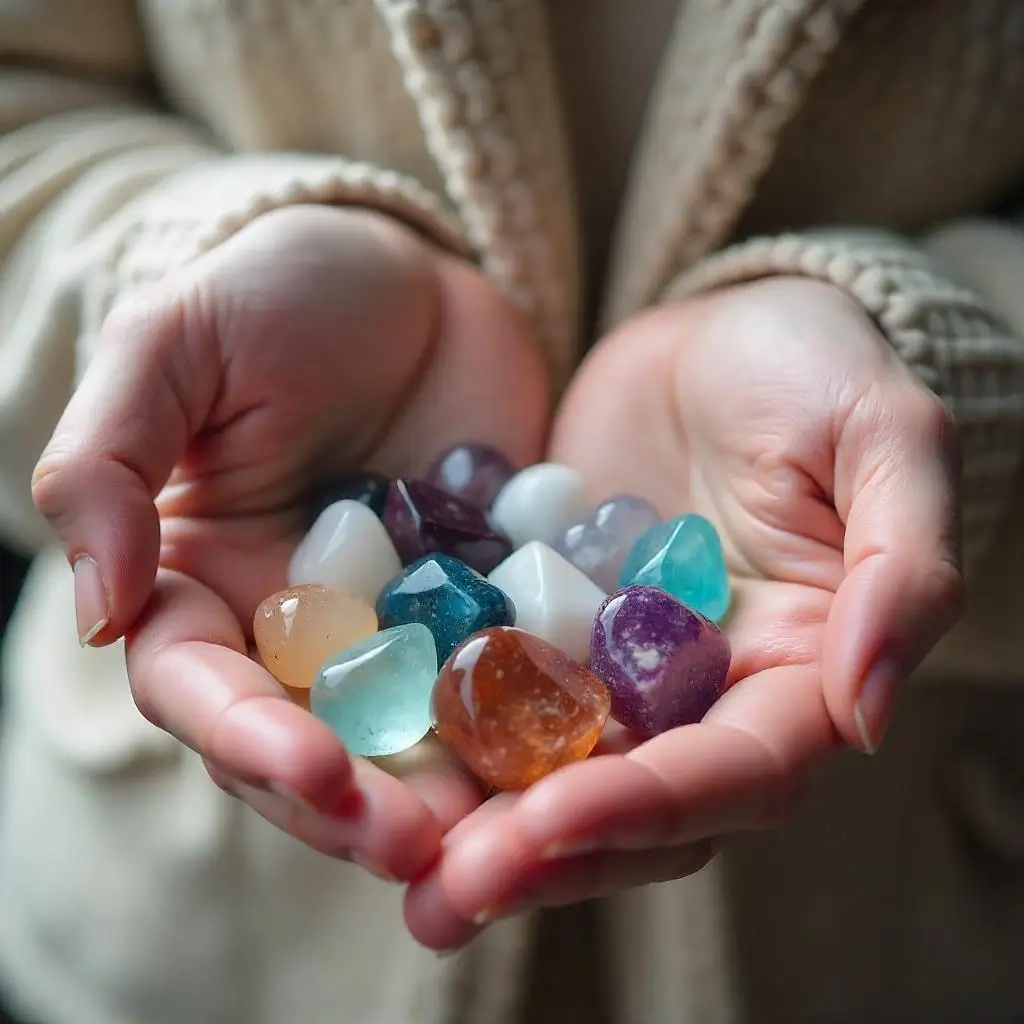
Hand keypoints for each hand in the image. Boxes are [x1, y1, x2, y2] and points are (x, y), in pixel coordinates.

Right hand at [32, 205, 547, 881]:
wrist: (417, 272)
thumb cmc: (281, 289)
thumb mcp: (176, 346)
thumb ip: (108, 467)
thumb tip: (94, 613)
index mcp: (203, 581)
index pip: (201, 688)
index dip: (246, 739)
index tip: (312, 769)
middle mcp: (296, 628)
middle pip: (309, 744)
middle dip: (355, 804)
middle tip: (421, 849)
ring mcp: (399, 628)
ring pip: (409, 737)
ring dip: (448, 795)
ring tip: (504, 840)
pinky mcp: (485, 610)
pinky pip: (505, 679)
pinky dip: (531, 723)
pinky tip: (578, 758)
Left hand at [405, 277, 964, 947]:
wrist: (711, 333)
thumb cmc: (813, 366)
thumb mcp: (883, 436)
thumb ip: (902, 569)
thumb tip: (864, 713)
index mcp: (798, 669)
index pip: (736, 772)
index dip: (649, 806)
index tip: (549, 823)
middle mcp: (703, 694)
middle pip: (637, 806)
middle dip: (550, 852)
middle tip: (450, 890)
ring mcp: (616, 670)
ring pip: (556, 774)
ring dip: (484, 827)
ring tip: (401, 871)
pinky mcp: (546, 630)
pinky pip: (495, 696)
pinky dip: (445, 736)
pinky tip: (372, 760)